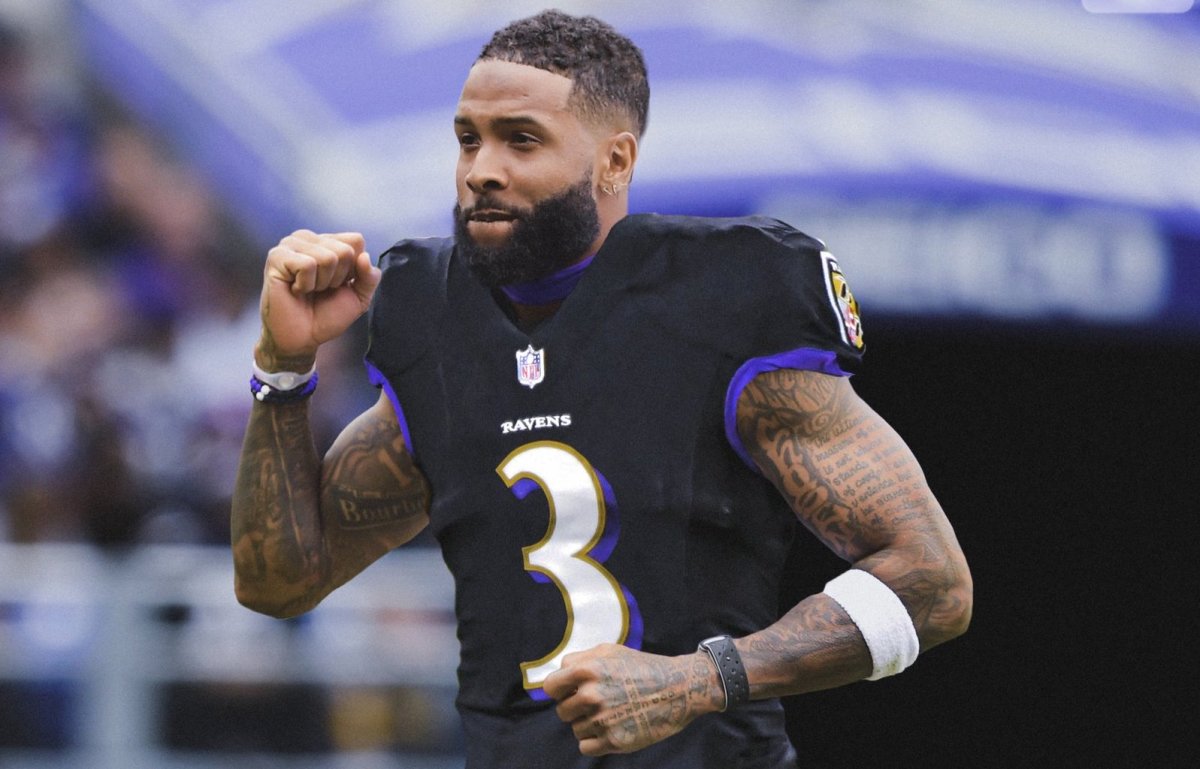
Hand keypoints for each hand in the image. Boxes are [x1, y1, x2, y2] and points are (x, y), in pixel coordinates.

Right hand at [256, 230, 381, 370]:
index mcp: (327, 242)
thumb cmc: (325, 316)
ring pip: (328, 257)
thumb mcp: (359, 297)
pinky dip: (306, 284)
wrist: (301, 339)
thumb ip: (370, 277)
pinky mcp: (277, 257)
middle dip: (338, 278)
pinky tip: (295, 290)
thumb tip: (364, 256)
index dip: (354, 270)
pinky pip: (307, 265)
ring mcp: (291, 245)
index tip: (337, 285)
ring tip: (307, 290)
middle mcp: (308, 239)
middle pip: (345, 250)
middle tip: (320, 290)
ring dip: (322, 283)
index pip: (356, 241)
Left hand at [543, 643, 723, 755]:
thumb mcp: (609, 651)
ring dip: (589, 724)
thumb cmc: (643, 667)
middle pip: (562, 711)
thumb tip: (557, 676)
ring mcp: (603, 719)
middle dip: (576, 708)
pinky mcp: (615, 741)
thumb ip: (579, 660)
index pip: (550, 687)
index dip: (560, 690)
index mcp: (587, 670)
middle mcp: (592, 695)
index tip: (571, 692)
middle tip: (599, 703)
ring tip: (613, 713)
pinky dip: (595, 741)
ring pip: (576, 729)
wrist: (680, 688)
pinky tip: (612, 729)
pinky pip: (585, 747)